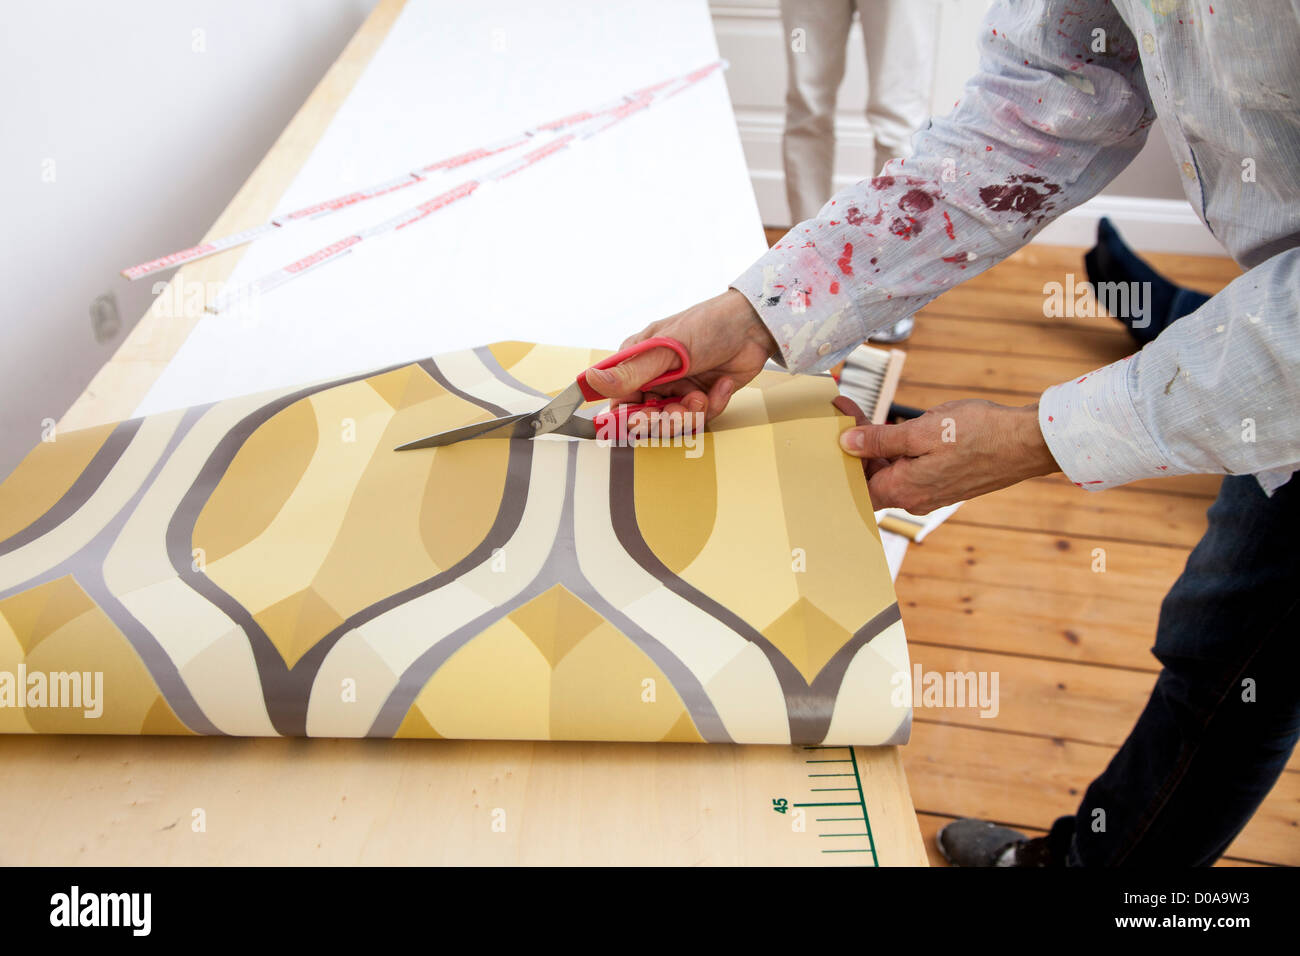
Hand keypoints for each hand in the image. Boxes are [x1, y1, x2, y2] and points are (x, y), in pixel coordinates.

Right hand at [583, 289, 777, 426]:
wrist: (754, 325)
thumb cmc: (707, 326)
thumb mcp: (666, 350)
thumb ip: (630, 372)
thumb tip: (590, 380)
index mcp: (636, 362)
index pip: (618, 400)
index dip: (625, 417)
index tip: (637, 423)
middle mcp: (654, 378)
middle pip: (645, 419)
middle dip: (663, 420)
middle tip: (677, 412)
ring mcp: (678, 388)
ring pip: (673, 423)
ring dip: (689, 415)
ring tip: (701, 398)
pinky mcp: (702, 397)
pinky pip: (700, 418)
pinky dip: (712, 405)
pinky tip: (720, 385)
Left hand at [836, 398, 1059, 512]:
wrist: (1028, 441)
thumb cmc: (979, 433)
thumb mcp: (922, 430)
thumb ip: (881, 441)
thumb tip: (847, 445)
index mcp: (905, 490)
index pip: (856, 485)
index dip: (841, 459)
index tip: (835, 428)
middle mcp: (916, 498)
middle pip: (872, 477)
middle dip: (856, 446)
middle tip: (848, 414)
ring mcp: (933, 492)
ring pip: (892, 472)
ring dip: (877, 446)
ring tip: (867, 417)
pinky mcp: (946, 481)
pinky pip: (912, 469)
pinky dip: (899, 450)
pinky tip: (900, 429)